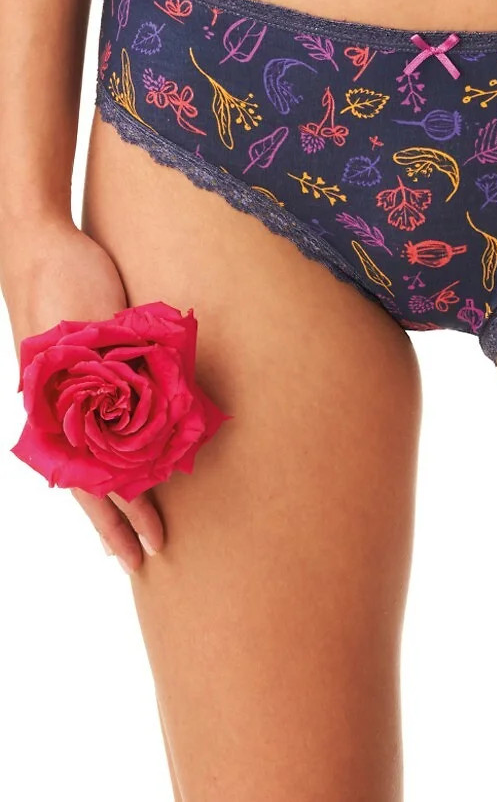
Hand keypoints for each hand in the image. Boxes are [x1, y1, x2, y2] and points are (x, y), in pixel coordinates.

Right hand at [2, 218, 164, 573]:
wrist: (42, 241)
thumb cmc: (65, 277)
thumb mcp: (93, 324)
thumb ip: (114, 368)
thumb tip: (147, 419)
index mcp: (57, 408)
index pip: (92, 480)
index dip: (121, 515)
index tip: (149, 545)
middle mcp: (61, 410)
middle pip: (90, 481)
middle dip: (119, 521)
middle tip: (147, 560)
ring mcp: (70, 396)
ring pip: (93, 458)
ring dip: (115, 494)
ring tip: (136, 529)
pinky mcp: (83, 375)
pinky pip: (99, 426)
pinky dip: (115, 453)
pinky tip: (130, 467)